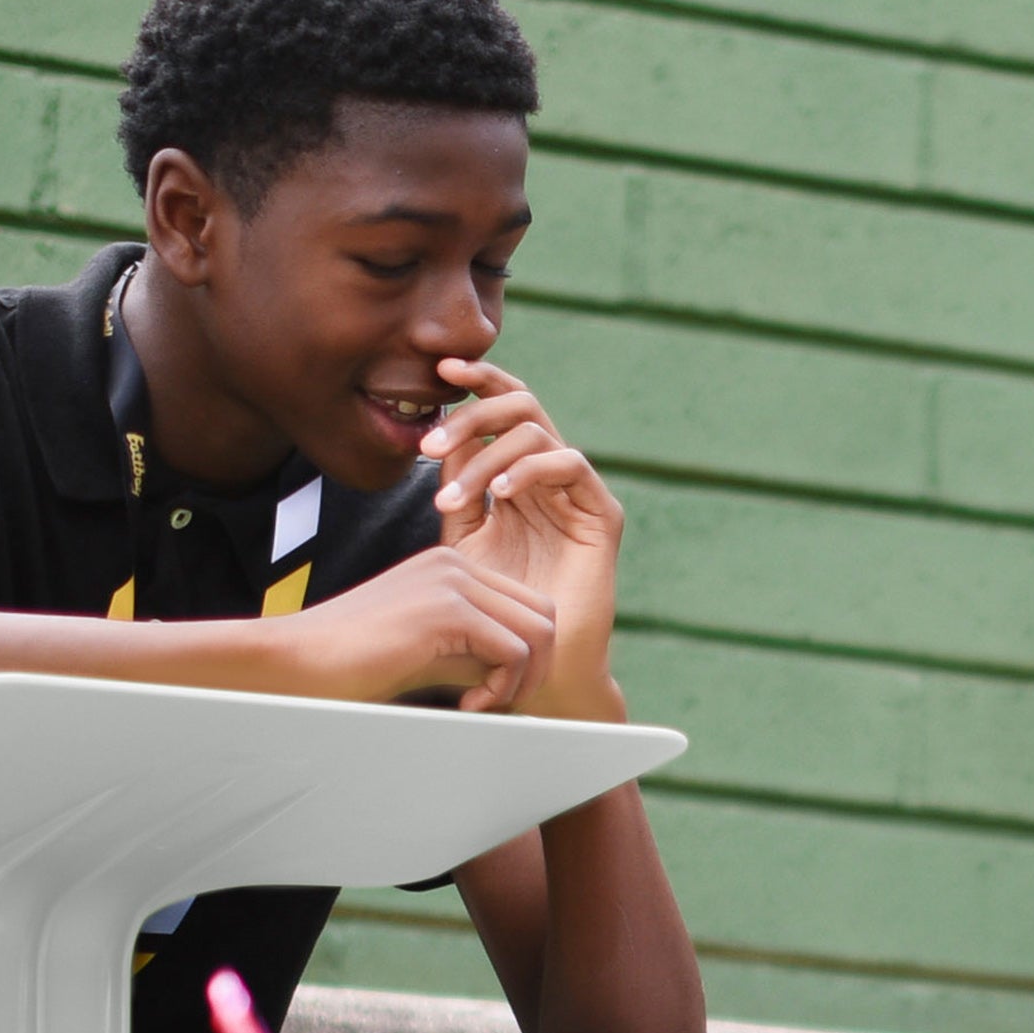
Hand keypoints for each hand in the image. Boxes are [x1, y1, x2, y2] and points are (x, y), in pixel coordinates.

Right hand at [274, 540, 559, 712]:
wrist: (297, 661)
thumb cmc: (354, 666)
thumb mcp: (431, 655)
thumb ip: (476, 654)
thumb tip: (528, 675)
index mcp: (451, 568)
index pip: (527, 606)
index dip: (527, 657)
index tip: (491, 692)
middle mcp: (456, 563)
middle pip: (545, 614)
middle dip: (536, 668)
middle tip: (499, 704)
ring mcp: (452, 581)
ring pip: (538, 631)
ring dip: (522, 681)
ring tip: (483, 705)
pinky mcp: (447, 609)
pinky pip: (514, 651)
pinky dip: (503, 688)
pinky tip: (468, 705)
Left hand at [427, 361, 622, 715]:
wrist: (534, 661)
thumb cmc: (496, 606)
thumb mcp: (462, 536)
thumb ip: (456, 485)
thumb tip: (443, 434)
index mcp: (518, 473)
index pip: (502, 409)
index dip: (476, 381)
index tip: (437, 371)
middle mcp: (550, 476)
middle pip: (521, 406)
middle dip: (473, 412)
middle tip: (431, 441)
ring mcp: (578, 493)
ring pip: (537, 432)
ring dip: (487, 455)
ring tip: (456, 495)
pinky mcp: (601, 515)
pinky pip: (570, 464)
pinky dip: (529, 470)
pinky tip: (499, 494)